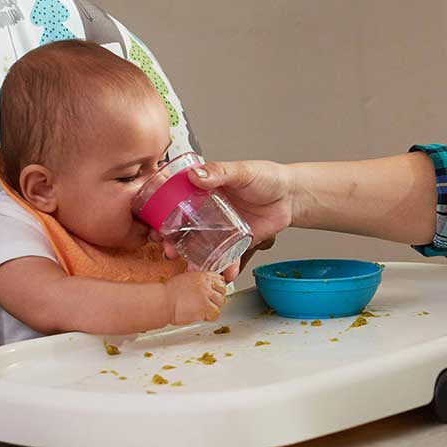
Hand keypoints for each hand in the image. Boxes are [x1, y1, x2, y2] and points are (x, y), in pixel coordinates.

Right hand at [152, 160, 293, 267]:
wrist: (292, 196)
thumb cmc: (266, 177)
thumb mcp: (241, 171)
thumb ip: (219, 172)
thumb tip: (195, 175)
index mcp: (204, 192)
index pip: (176, 205)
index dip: (162, 217)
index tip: (154, 228)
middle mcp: (208, 213)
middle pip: (184, 230)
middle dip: (173, 243)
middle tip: (168, 251)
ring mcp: (222, 230)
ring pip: (202, 247)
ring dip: (193, 259)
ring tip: (190, 268)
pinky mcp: (237, 243)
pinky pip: (227, 258)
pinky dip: (225, 267)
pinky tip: (225, 274)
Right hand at [164, 271, 225, 324]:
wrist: (163, 301)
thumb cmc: (168, 292)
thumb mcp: (184, 279)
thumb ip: (196, 281)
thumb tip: (202, 286)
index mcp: (201, 276)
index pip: (219, 279)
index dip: (217, 287)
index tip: (215, 292)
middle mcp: (205, 284)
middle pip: (222, 291)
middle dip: (217, 297)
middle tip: (209, 303)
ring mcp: (206, 296)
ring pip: (220, 303)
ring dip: (213, 308)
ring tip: (203, 311)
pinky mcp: (205, 307)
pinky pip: (216, 314)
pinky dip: (210, 317)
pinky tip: (202, 316)